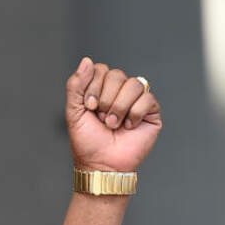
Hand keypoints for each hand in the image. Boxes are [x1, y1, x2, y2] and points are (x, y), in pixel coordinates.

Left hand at [65, 57, 161, 172]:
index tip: (89, 107)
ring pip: (134, 84)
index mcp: (100, 89)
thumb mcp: (73, 111)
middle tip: (101, 118)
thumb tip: (87, 60)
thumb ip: (76, 85)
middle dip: (106, 98)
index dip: (93, 86)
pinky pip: (147, 98)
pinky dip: (134, 113)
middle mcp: (119, 92)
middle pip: (117, 75)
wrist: (101, 164)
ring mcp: (136, 101)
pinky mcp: (151, 112)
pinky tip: (128, 126)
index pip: (100, 70)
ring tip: (113, 124)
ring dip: (119, 107)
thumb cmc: (87, 141)